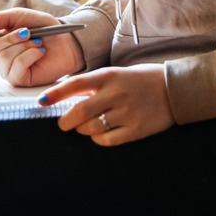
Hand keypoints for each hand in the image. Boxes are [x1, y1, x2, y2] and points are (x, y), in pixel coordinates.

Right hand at [0, 8, 83, 86]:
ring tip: (37, 43)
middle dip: (9, 38)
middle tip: (27, 32)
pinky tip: (39, 52)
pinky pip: (15, 68)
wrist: (68, 39)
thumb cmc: (45, 28)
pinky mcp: (20, 81)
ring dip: (23, 45)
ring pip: (2, 58)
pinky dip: (29, 55)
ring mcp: (9, 71)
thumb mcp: (19, 16)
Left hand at [39, 64, 174, 145]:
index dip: (55, 94)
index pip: (75, 84)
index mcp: (109, 76)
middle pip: (79, 112)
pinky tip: (102, 132)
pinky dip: (98, 138)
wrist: (174, 89)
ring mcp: (126, 113)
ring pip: (90, 128)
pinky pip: (106, 140)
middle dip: (65, 121)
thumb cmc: (140, 80)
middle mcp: (116, 94)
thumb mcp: (116, 74)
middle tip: (64, 123)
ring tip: (88, 125)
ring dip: (83, 129)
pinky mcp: (136, 130)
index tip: (41, 101)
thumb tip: (65, 98)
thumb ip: (93, 84)